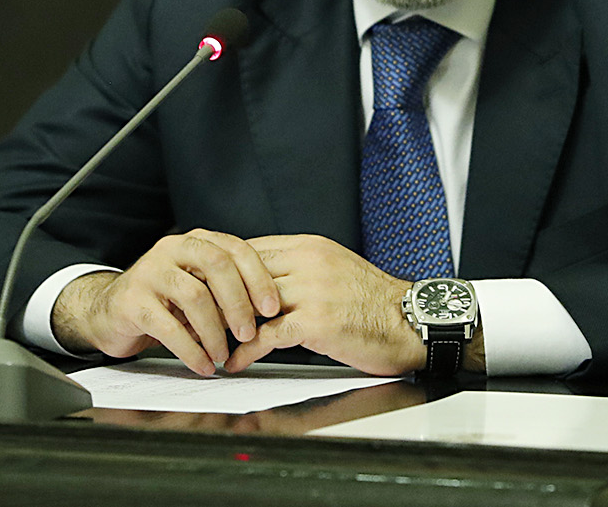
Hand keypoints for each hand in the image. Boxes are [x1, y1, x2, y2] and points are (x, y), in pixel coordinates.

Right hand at [51, 228, 281, 375]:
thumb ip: (226, 289)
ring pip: (195, 297)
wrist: (109, 311)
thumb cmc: (163, 301)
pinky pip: (169, 327)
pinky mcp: (132, 301)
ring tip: (223, 354)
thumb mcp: (198, 287)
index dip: (258, 278)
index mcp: (195, 242)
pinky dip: (191, 350)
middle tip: (249, 333)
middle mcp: (172, 249)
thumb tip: (267, 310)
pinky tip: (203, 364)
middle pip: (217, 266)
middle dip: (239, 302)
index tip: (272, 308)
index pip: (235, 249)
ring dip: (215, 331)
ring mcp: (150, 273)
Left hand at [223, 234, 421, 375]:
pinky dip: (245, 351)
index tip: (205, 288)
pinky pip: (267, 336)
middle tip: (194, 315)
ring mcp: (312, 291)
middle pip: (243, 273)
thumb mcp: (336, 270)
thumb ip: (302, 271)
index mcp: (310, 247)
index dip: (224, 271)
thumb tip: (265, 283)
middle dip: (216, 296)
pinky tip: (235, 362)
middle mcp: (308, 262)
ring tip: (208, 341)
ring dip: (224, 325)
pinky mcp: (317, 322)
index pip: (251, 250)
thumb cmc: (376, 303)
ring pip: (250, 303)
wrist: (413, 321)